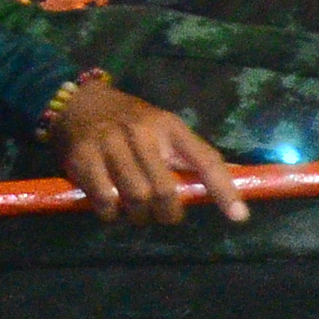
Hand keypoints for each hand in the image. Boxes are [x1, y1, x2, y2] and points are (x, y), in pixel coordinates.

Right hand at [48, 80, 247, 227]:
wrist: (78, 101)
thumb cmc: (129, 121)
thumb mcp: (162, 128)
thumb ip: (189, 155)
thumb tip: (232, 178)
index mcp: (169, 126)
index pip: (205, 159)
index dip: (224, 190)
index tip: (239, 217)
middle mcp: (142, 132)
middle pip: (166, 190)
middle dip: (168, 213)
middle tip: (164, 215)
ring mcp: (110, 144)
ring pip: (136, 198)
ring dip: (139, 216)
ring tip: (137, 213)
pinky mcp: (83, 158)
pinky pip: (105, 200)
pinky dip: (111, 214)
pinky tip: (112, 209)